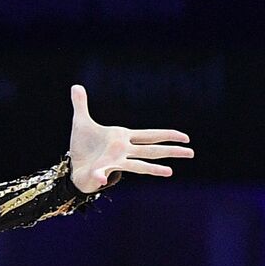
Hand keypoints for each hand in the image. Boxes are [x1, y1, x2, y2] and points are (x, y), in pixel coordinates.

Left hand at [67, 84, 193, 192]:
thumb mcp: (80, 122)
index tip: (185, 137)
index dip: (167, 135)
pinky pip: (100, 175)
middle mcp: (123, 151)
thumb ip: (80, 104)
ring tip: (170, 172)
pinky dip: (100, 177)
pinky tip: (101, 179)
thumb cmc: (82, 146)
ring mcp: (114, 162)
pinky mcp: (100, 172)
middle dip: (171, 151)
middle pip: (151, 150)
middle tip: (191, 152)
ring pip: (138, 166)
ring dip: (153, 169)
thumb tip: (76, 86)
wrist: (73, 167)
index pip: (149, 135)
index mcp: (122, 138)